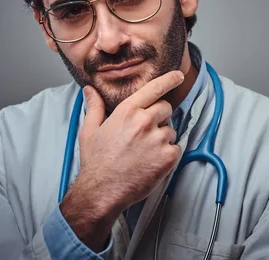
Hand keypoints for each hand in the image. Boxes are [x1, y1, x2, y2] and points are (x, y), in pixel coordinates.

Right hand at [60, 70, 184, 248]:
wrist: (102, 191)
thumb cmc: (96, 161)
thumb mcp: (89, 130)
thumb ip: (95, 107)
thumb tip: (90, 90)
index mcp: (127, 111)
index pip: (154, 89)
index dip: (169, 80)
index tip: (179, 76)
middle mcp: (144, 121)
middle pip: (166, 109)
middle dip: (159, 118)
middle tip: (144, 134)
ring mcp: (158, 139)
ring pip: (170, 130)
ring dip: (162, 139)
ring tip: (143, 153)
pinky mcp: (168, 157)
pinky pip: (176, 148)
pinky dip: (167, 155)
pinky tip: (151, 162)